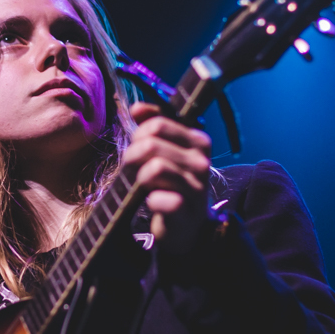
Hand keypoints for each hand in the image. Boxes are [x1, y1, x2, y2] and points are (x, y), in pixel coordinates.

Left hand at [127, 102, 212, 253]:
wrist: (185, 225)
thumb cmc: (170, 183)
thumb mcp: (164, 150)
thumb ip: (152, 125)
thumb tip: (137, 108)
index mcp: (198, 141)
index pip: (159, 123)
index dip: (140, 133)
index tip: (139, 145)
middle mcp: (201, 162)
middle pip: (151, 145)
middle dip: (133, 155)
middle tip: (134, 168)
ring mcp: (196, 187)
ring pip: (155, 168)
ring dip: (138, 177)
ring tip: (142, 184)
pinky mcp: (187, 212)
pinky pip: (160, 199)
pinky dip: (150, 201)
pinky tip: (153, 203)